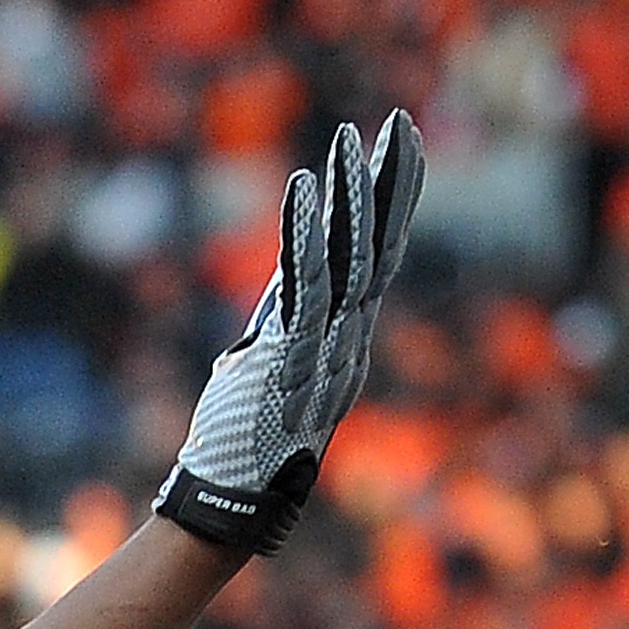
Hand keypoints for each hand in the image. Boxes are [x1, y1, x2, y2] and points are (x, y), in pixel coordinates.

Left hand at [155, 110, 423, 556]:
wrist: (230, 505)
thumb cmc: (239, 443)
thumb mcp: (268, 367)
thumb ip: (284, 321)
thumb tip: (289, 275)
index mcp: (348, 342)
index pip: (380, 260)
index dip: (392, 205)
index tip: (397, 151)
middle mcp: (350, 342)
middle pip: (382, 249)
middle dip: (390, 184)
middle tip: (398, 123)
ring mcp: (327, 350)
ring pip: (351, 259)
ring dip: (351, 196)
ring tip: (350, 138)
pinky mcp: (292, 357)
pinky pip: (305, 283)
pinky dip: (306, 231)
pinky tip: (303, 185)